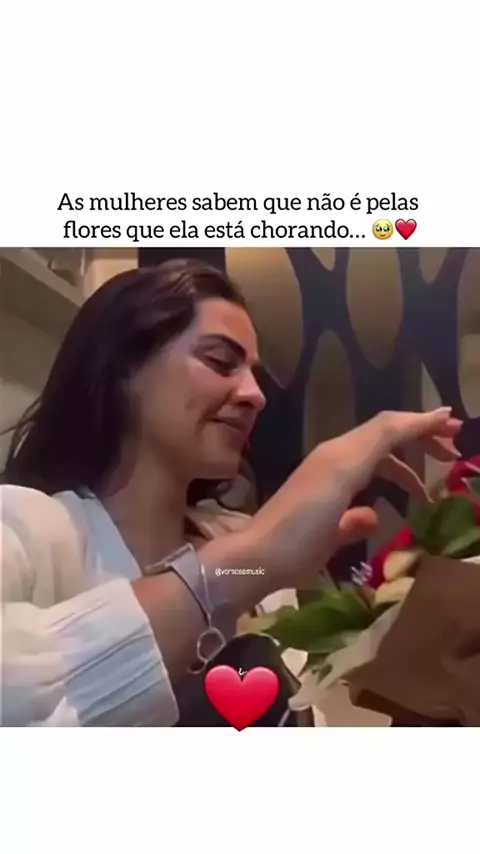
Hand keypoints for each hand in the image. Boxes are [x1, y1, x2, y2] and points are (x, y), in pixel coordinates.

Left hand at [245, 407, 461, 589]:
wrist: (258, 560)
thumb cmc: (300, 524)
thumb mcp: (339, 480)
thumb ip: (376, 453)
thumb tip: (411, 451)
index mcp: (341, 452)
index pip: (389, 426)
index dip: (422, 422)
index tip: (454, 423)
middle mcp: (335, 460)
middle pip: (384, 440)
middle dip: (418, 439)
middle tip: (453, 450)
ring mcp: (328, 483)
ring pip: (374, 463)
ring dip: (404, 468)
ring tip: (429, 491)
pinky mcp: (324, 508)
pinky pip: (362, 486)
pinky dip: (382, 490)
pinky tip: (387, 511)